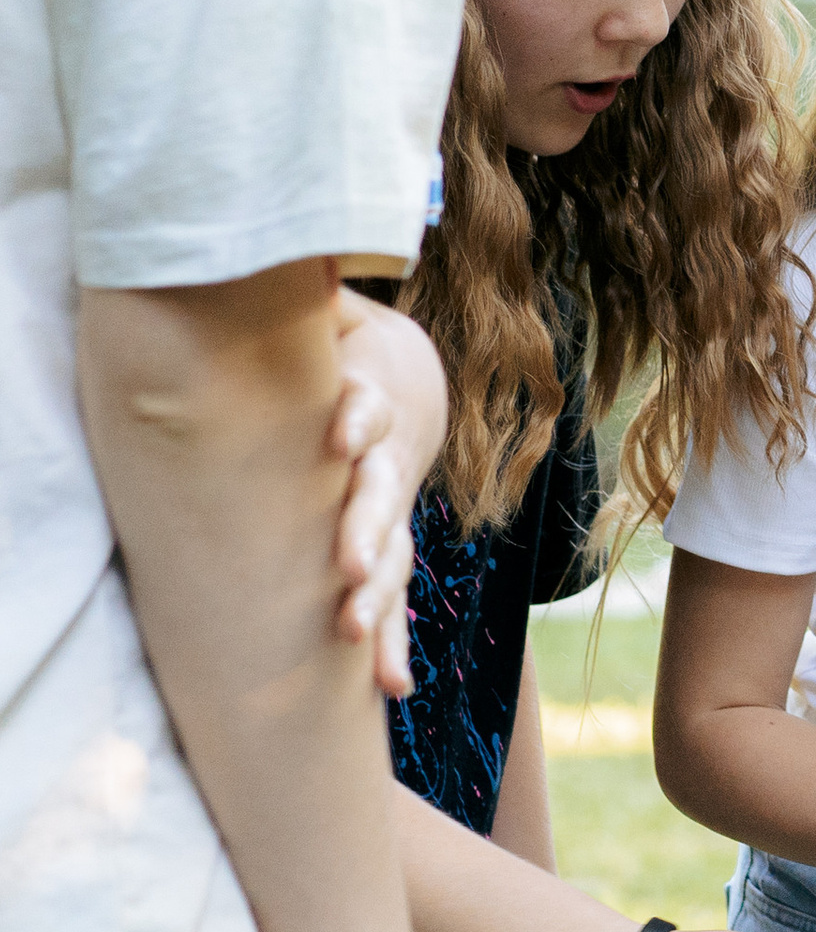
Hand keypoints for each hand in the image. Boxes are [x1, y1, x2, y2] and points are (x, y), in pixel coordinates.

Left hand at [327, 287, 445, 697]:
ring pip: (387, 558)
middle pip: (380, 497)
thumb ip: (309, 298)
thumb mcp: (330, 319)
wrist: (404, 390)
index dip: (355, 416)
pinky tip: (389, 688)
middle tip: (347, 562)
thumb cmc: (341, 353)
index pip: (366, 409)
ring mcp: (385, 517)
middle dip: (366, 530)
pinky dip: (387, 645)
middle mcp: (381, 469)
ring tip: (349, 634)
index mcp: (366, 409)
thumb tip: (296, 244)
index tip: (339, 429)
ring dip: (372, 597)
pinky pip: (386, 605)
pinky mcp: (379, 554)